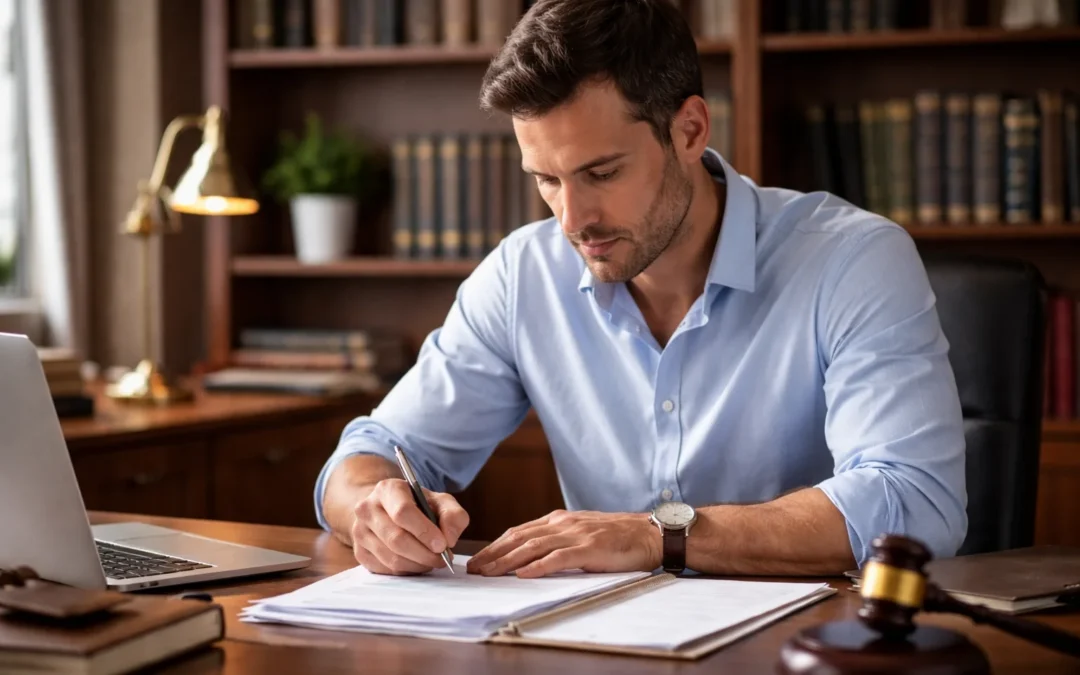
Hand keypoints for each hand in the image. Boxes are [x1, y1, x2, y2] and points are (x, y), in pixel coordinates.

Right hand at [350, 479, 469, 574]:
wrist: (389, 510)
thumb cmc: (418, 506)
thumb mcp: (440, 502)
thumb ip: (453, 516)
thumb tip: (449, 539)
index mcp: (388, 489)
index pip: (403, 512)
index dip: (424, 532)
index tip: (443, 545)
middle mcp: (367, 508)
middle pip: (396, 539)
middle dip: (424, 553)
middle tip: (442, 558)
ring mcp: (360, 531)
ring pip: (391, 558)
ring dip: (418, 564)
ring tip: (432, 560)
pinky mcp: (360, 552)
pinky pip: (386, 569)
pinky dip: (407, 570)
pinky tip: (417, 563)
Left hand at [465, 510, 661, 577]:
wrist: (649, 533)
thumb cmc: (617, 536)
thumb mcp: (581, 532)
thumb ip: (559, 539)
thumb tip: (532, 554)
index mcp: (559, 520)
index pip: (519, 531)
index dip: (496, 545)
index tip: (479, 559)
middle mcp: (563, 524)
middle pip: (519, 538)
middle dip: (493, 554)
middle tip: (474, 569)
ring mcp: (576, 535)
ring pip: (533, 547)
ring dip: (507, 560)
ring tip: (489, 572)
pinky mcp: (589, 548)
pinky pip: (559, 557)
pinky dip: (538, 566)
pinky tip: (523, 573)